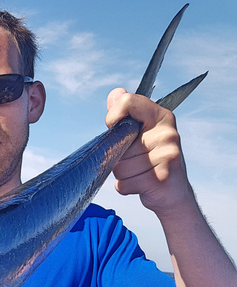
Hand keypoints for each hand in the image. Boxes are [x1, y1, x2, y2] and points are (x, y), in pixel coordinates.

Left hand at [105, 88, 194, 217]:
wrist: (173, 193)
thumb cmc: (151, 161)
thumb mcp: (140, 134)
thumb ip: (125, 115)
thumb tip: (116, 93)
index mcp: (161, 117)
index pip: (128, 102)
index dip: (113, 116)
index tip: (113, 126)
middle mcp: (167, 132)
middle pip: (117, 142)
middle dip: (118, 157)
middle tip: (135, 160)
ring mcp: (167, 154)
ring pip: (120, 166)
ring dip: (122, 175)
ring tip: (139, 173)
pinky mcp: (162, 177)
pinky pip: (125, 183)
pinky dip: (126, 187)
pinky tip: (141, 185)